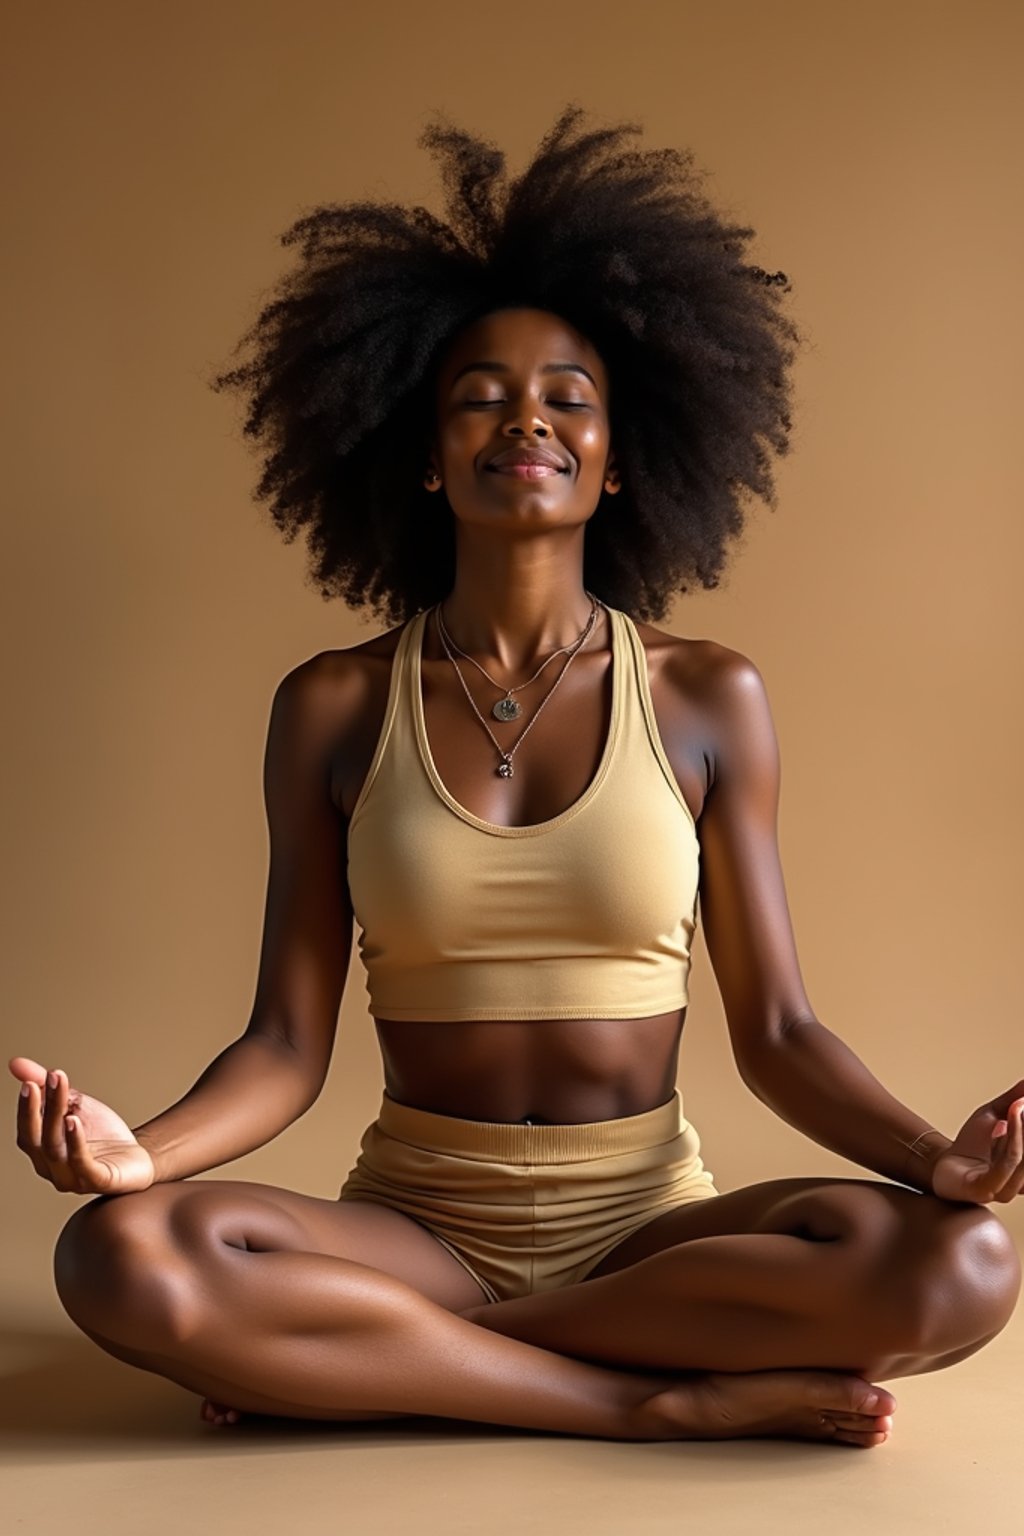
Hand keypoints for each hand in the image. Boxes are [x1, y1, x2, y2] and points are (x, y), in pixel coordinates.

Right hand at [10, 1056, 154, 1194]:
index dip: (26, 1107)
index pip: (27, 1130)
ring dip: (55, 1119)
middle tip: (40, 1081)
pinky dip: (76, 1142)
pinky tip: (74, 1121)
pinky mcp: (97, 1181)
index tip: (30, 1081)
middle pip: (38, 1139)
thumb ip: (47, 1086)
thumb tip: (16, 1063)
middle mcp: (51, 1168)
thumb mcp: (74, 1104)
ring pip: (57, 1149)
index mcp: (42, 1152)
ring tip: (60, 1094)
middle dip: (37, 1110)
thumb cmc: (101, 1134)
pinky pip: (82, 1164)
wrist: (135, 1155)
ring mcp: (73, 1178)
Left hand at [930, 1081, 1023, 1204]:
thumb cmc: (970, 1144)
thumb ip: (1014, 1100)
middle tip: (1022, 1104)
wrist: (938, 1162)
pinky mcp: (986, 1191)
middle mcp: (1020, 1184)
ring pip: (1022, 1158)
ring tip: (1017, 1106)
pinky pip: (1005, 1166)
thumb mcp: (994, 1115)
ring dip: (1021, 1128)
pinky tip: (1006, 1120)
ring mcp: (1005, 1190)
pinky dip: (1012, 1138)